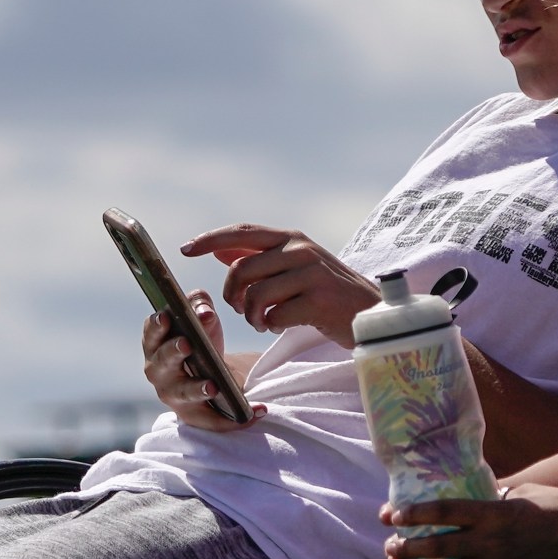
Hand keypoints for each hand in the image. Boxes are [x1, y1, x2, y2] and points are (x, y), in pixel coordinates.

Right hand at [142, 291, 264, 431]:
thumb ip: (200, 306)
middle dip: (173, 353)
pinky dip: (233, 419)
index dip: (156, 326)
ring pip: (183, 394)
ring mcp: (174, 396)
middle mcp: (159, 372)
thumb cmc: (201, 341)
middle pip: (163, 363)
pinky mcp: (193, 416)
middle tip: (186, 343)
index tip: (166, 316)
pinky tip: (257, 410)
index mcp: (156, 345)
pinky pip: (212, 420)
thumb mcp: (202, 319)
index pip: (151, 334)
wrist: (212, 373)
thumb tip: (204, 312)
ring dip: (197, 390)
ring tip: (213, 386)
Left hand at [183, 224, 380, 347]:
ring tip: (262, 321)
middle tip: (241, 309)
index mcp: (291, 238)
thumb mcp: (295, 266)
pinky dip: (271, 326)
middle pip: (241, 269)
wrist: (372, 313)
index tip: (185, 249)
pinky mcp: (319, 300)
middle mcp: (300, 249)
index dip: (210, 239)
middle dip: (232, 295)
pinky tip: (282, 325)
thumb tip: (219, 249)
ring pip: (255, 295)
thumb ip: (259, 257)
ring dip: (251, 316)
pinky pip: (274, 315)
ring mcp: (311, 273)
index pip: (242, 232)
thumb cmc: (328, 292)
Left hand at [380, 484, 557, 558]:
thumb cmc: (548, 502)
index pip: (447, 511)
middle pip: (442, 546)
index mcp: (494, 511)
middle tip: (390, 547)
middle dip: (411, 548)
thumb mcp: (515, 489)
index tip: (395, 515)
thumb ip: (485, 493)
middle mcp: (493, 540)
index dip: (417, 513)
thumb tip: (457, 488)